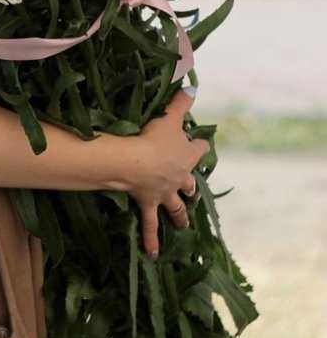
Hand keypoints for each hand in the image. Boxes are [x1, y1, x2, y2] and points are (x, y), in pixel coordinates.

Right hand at [127, 89, 210, 256]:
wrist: (137, 161)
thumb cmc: (154, 136)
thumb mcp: (170, 115)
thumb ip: (181, 99)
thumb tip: (193, 83)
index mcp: (186, 155)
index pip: (199, 149)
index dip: (198, 145)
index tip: (197, 142)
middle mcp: (179, 177)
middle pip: (190, 184)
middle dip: (191, 188)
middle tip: (191, 191)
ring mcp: (165, 193)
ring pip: (177, 208)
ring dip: (180, 217)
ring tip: (184, 227)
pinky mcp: (149, 203)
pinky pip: (150, 224)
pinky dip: (152, 240)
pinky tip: (153, 254)